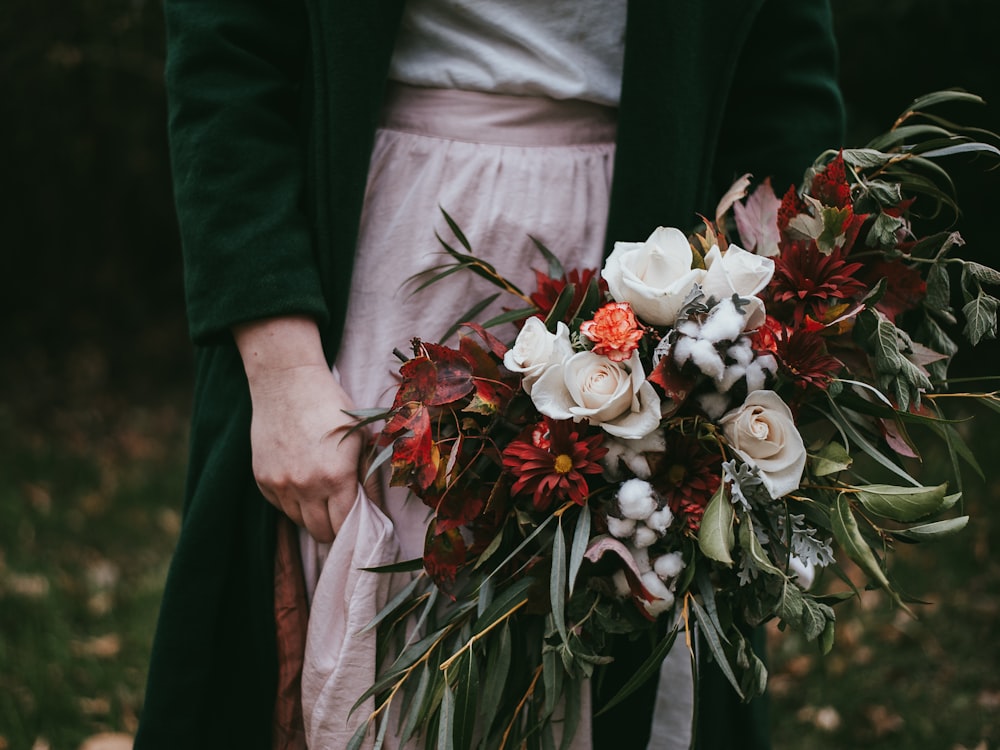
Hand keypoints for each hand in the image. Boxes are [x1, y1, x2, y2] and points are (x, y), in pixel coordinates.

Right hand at [234, 317, 378, 541]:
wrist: (288, 382)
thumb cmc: (331, 406)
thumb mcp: (361, 437)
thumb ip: (368, 477)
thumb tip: (376, 510)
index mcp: (336, 477)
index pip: (345, 526)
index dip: (353, 528)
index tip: (357, 523)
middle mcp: (305, 487)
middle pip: (321, 533)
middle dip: (333, 526)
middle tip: (339, 511)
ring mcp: (280, 484)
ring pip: (298, 522)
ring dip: (311, 514)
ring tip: (319, 491)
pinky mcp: (262, 479)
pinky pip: (279, 506)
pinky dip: (291, 501)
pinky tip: (299, 478)